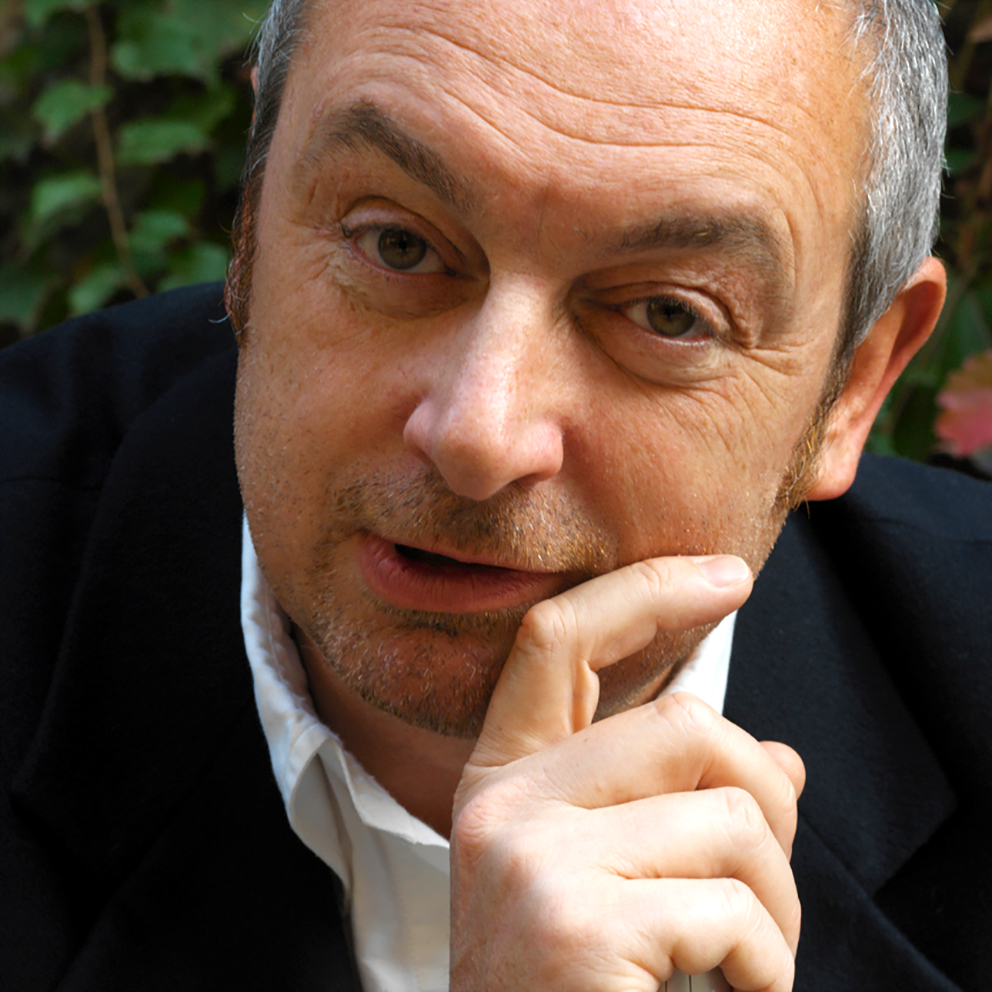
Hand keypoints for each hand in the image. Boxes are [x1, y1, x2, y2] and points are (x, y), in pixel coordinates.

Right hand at [450, 556, 804, 991]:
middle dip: (762, 796)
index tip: (727, 575)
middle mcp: (499, 805)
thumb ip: (682, 805)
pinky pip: (731, 908)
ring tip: (748, 962)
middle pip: (680, 721)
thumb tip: (779, 760)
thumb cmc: (582, 988)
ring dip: (777, 899)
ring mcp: (528, 858)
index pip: (556, 639)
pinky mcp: (574, 922)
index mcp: (503, 781)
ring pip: (727, 813)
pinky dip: (767, 965)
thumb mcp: (621, 882)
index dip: (642, 591)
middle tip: (769, 882)